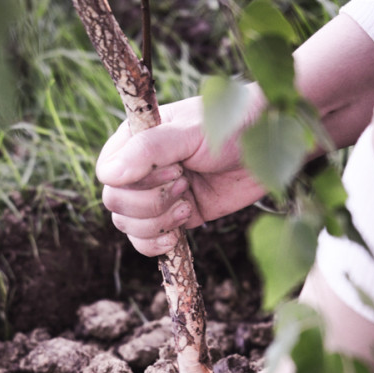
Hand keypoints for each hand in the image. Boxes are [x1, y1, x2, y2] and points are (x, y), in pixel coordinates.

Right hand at [97, 90, 267, 256]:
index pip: (107, 174)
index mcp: (134, 140)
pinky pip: (144, 242)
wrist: (266, 150)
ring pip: (128, 225)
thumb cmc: (230, 126)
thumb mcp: (189, 132)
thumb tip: (108, 175)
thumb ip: (148, 151)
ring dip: (157, 222)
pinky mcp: (171, 218)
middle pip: (115, 203)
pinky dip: (156, 244)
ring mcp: (154, 196)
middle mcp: (139, 170)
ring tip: (188, 204)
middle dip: (150, 203)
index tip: (174, 170)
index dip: (135, 182)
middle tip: (185, 184)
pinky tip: (177, 234)